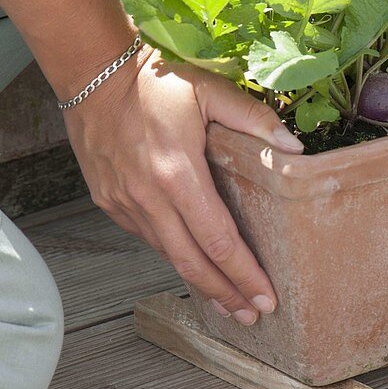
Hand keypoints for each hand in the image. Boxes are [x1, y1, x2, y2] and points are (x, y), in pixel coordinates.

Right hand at [62, 44, 304, 325]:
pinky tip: (194, 264)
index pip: (218, 239)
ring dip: (200, 282)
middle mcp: (147, 197)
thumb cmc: (156, 80)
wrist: (93, 73)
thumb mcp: (211, 91)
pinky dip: (175, 256)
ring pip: (168, 255)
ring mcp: (124, 203)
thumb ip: (255, 120)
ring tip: (229, 301)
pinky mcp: (109, 202)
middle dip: (226, 294)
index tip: (267, 296)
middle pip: (192, 262)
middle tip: (253, 316)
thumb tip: (295, 149)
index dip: (244, 273)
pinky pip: (148, 238)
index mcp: (177, 173)